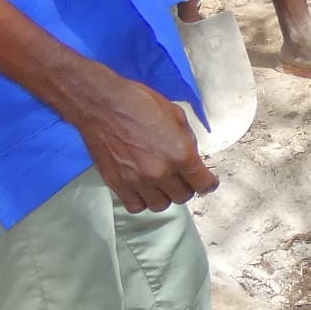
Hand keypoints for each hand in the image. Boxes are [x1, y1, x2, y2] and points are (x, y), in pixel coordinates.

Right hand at [58, 65, 216, 211]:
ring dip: (163, 195)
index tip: (206, 181)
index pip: (204, 184)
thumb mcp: (176, 115)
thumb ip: (188, 140)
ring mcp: (138, 181)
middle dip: (185, 186)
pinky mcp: (117, 184)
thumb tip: (191, 155)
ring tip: (159, 182)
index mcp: (181, 154)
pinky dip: (141, 199)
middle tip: (179, 175)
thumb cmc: (139, 103)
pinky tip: (141, 187)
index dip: (208, 183)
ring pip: (160, 205)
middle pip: (183, 197)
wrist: (102, 104)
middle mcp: (161, 173)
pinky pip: (136, 206)